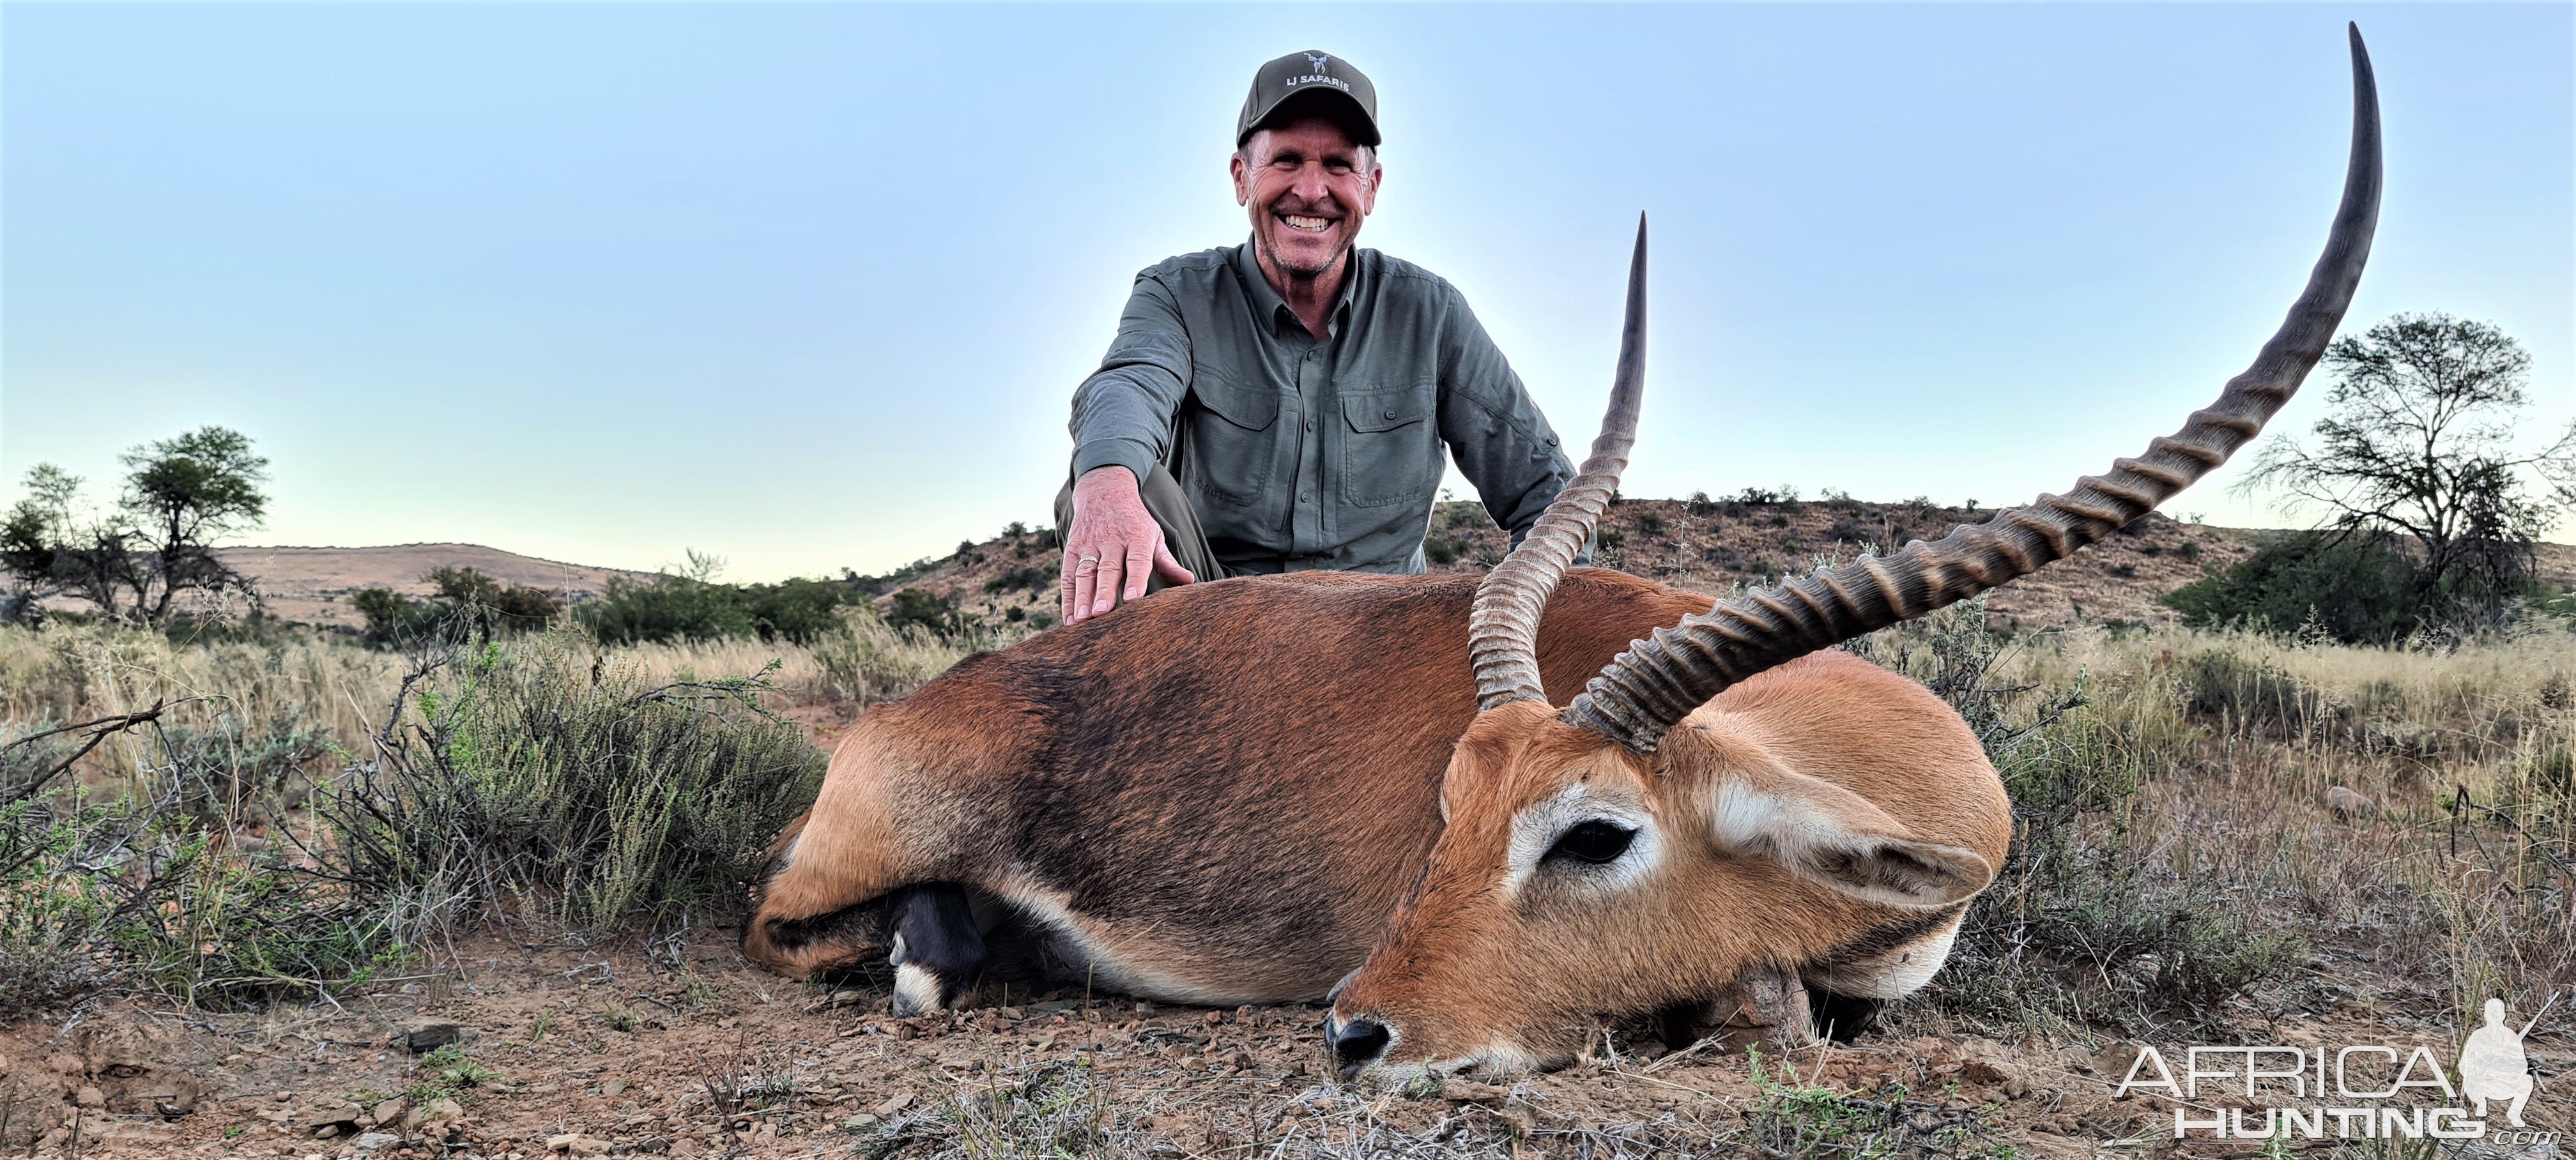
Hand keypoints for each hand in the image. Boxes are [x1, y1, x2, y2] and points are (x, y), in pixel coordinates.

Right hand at [1061, 467, 1193, 623]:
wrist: (1104, 491)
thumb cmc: (1134, 522)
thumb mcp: (1153, 535)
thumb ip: (1167, 562)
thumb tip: (1189, 581)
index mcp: (1137, 537)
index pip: (1137, 559)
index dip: (1136, 579)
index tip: (1133, 599)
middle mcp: (1112, 540)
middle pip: (1107, 569)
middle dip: (1104, 592)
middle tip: (1101, 613)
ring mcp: (1090, 544)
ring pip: (1084, 573)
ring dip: (1082, 597)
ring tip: (1081, 620)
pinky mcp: (1072, 549)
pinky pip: (1068, 575)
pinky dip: (1068, 598)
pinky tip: (1069, 619)